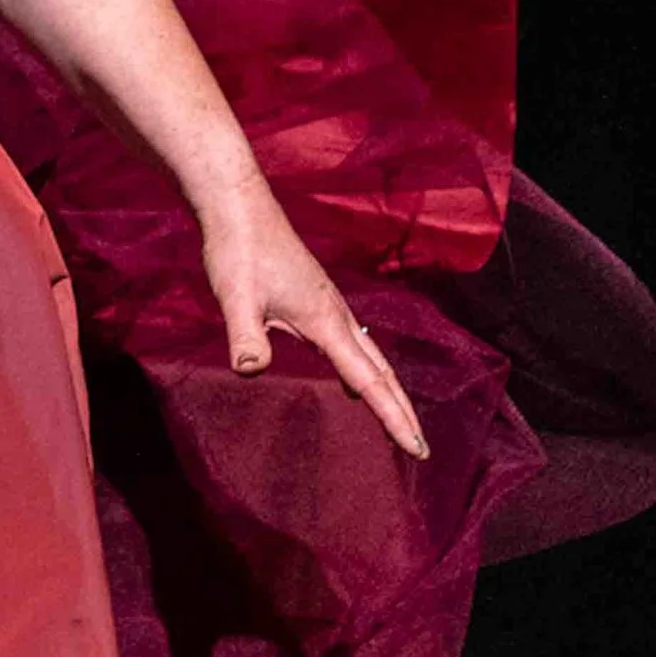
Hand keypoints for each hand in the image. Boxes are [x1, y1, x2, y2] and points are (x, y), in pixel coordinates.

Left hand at [196, 176, 427, 458]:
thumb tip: (250, 370)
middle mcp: (336, 315)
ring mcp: (329, 306)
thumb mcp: (236, 297)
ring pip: (370, 357)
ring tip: (398, 422)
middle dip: (401, 411)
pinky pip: (352, 345)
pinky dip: (364, 369)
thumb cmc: (238, 251)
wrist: (238, 208)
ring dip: (386, 391)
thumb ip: (245, 335)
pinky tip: (352, 380)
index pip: (369, 381)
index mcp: (326, 322)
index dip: (393, 418)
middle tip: (419, 449)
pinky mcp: (315, 300)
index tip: (417, 449)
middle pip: (380, 372)